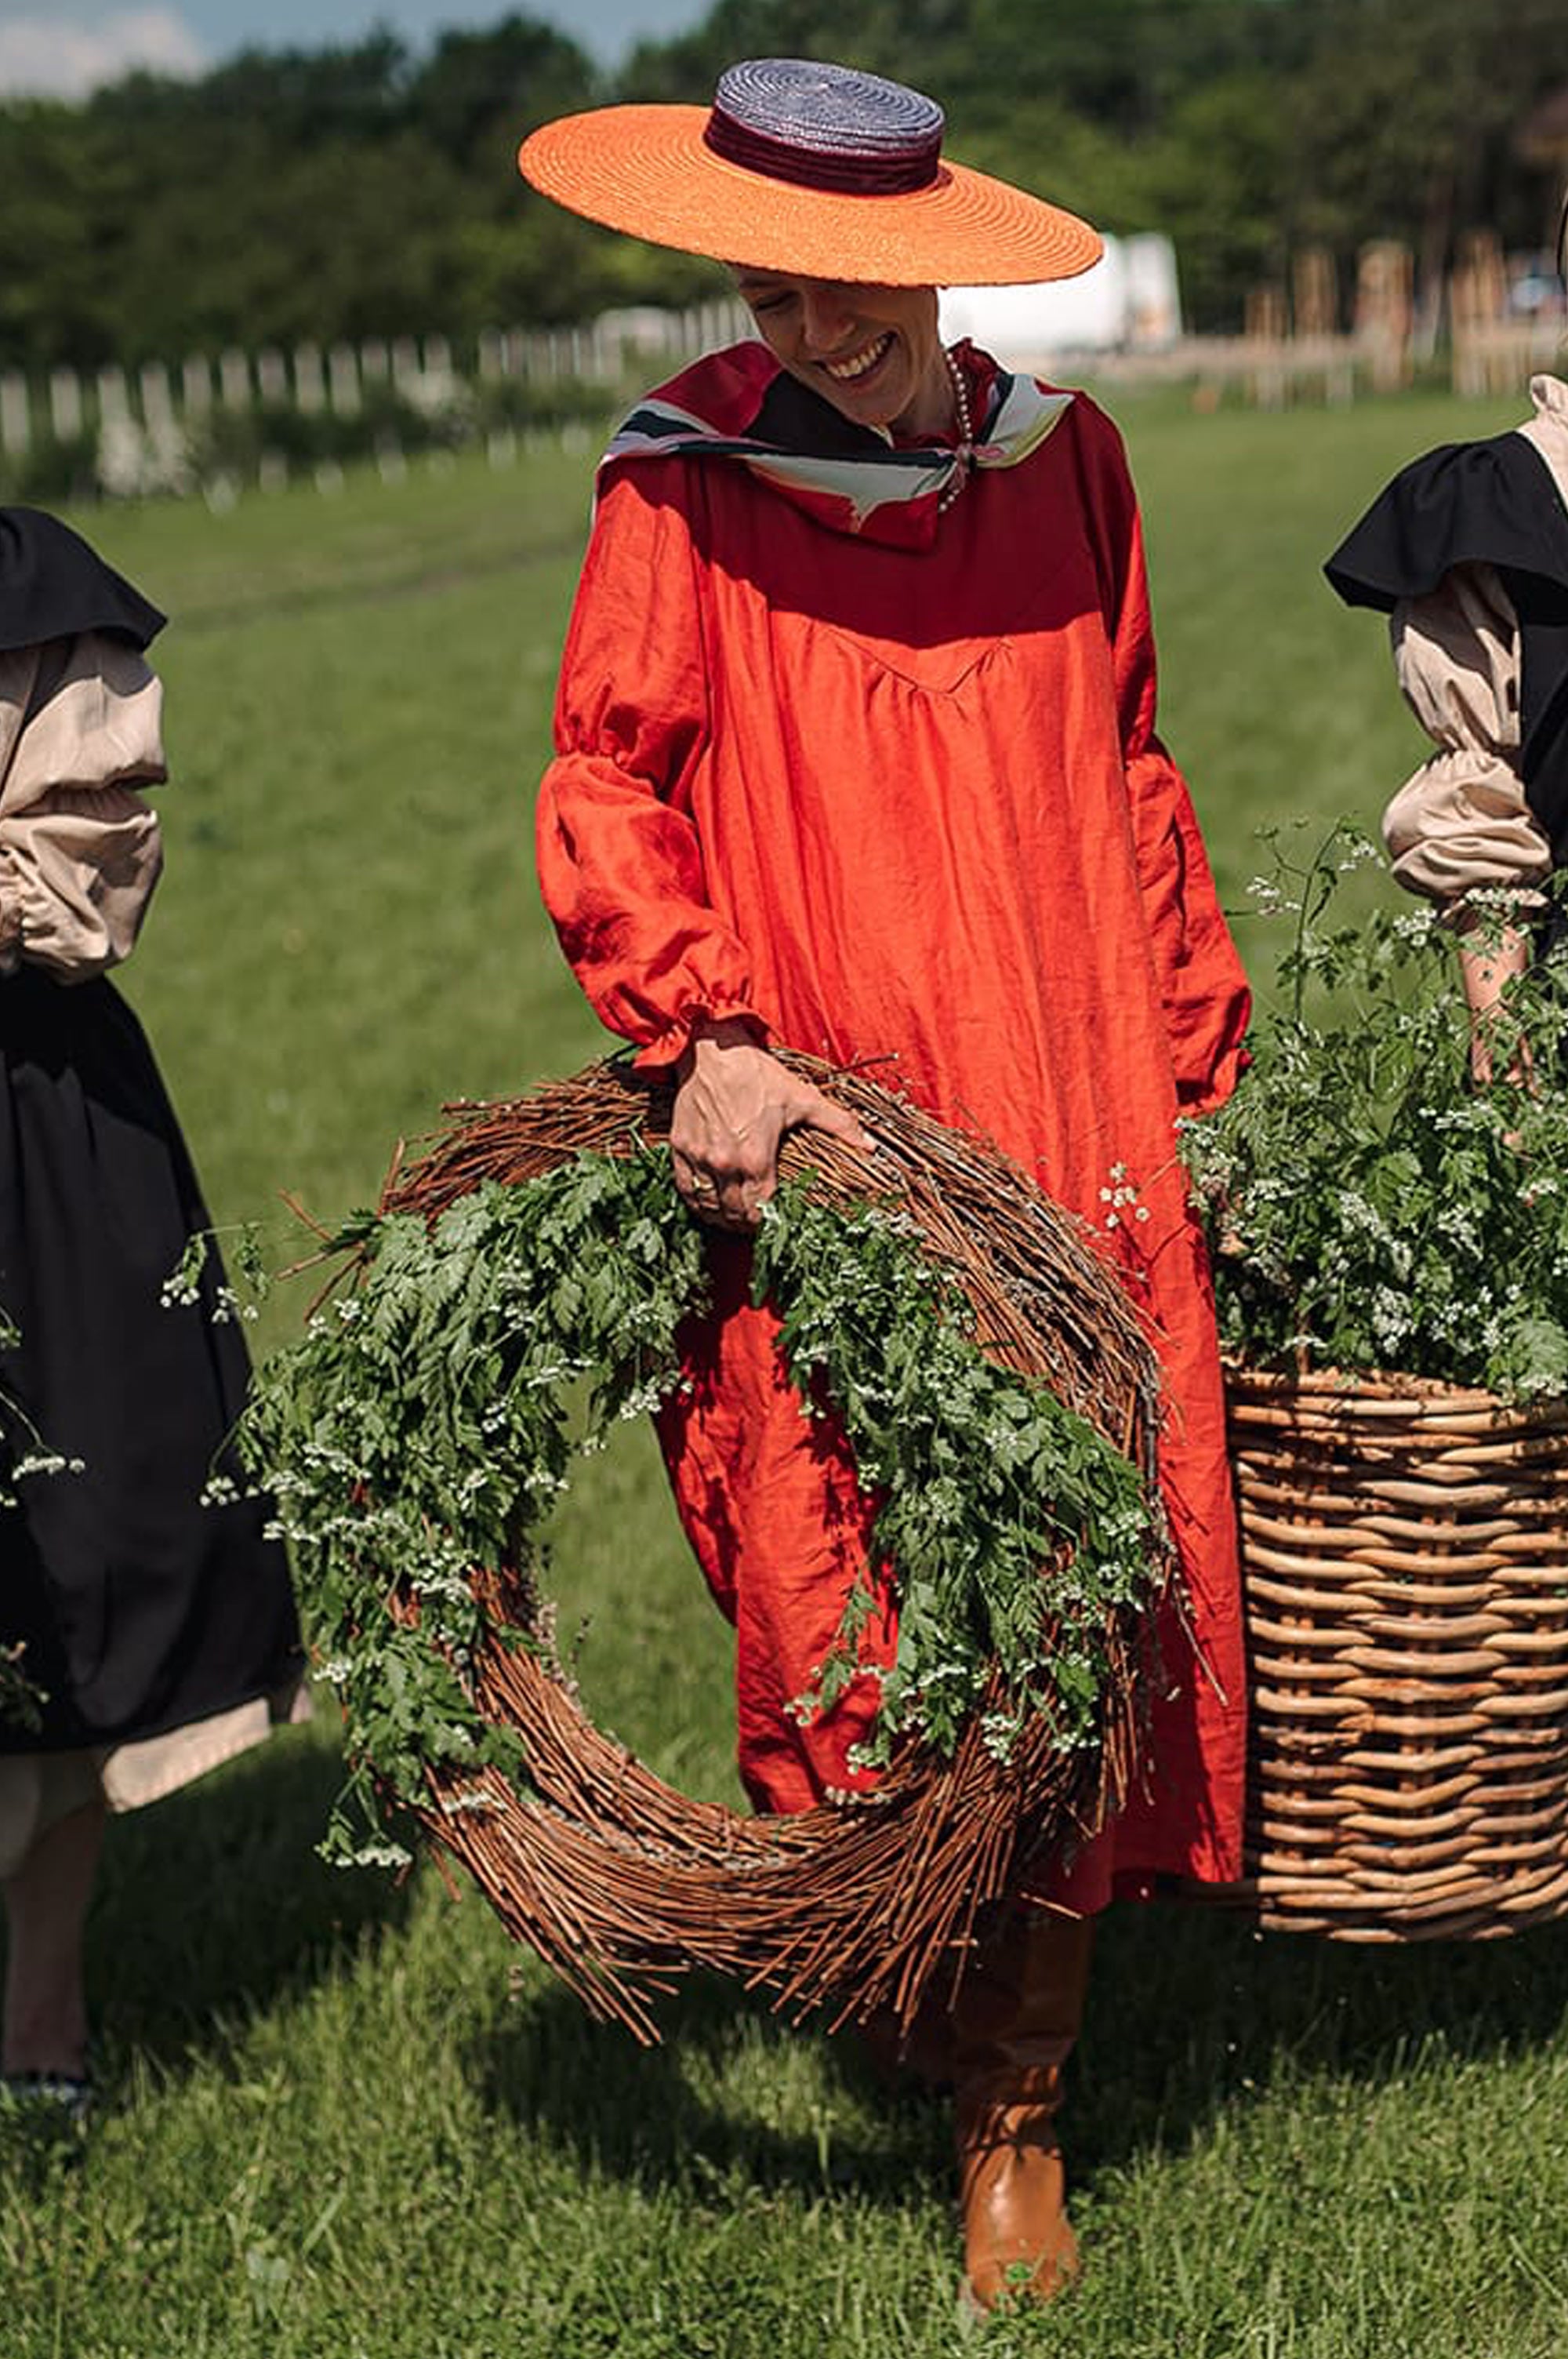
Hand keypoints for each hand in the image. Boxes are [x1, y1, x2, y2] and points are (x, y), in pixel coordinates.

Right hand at [670, 1018, 868, 1228]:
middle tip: (757, 1225)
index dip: (769, 1223)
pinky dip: (697, 1203)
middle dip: (747, 1225)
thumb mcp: (803, 1097)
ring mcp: (700, 1159)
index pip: (761, 1211)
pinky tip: (708, 1205)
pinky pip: (685, 1189)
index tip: (776, 1223)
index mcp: (756, 1159)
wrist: (713, 1050)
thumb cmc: (758, 1073)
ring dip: (722, 1219)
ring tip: (734, 1221)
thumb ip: (839, 1124)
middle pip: (734, 1215)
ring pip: (708, 1207)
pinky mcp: (681, 1149)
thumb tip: (870, 1146)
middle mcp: (725, 1165)